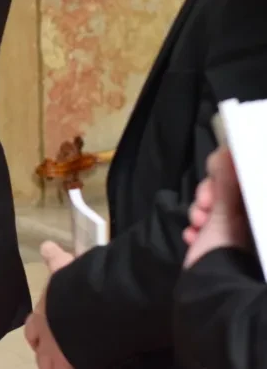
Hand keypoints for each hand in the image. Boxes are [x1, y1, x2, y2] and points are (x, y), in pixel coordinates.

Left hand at [24, 246, 74, 368]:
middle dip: (45, 354)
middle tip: (52, 356)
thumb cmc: (76, 286)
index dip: (36, 332)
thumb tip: (47, 246)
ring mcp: (62, 358)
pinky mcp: (78, 366)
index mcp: (42, 316)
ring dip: (57, 366)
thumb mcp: (64, 268)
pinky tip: (84, 364)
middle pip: (40, 354)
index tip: (40, 335)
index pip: (32, 329)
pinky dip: (78, 366)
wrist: (96, 307)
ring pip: (52, 368)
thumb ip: (55, 259)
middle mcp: (48, 340)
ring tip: (65, 365)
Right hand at [184, 146, 250, 266]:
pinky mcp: (226, 250)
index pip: (245, 180)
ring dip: (201, 214)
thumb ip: (226, 181)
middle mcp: (253, 223)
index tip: (212, 182)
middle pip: (232, 194)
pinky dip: (201, 230)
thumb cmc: (227, 254)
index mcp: (256, 213)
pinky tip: (192, 237)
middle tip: (201, 207)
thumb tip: (226, 150)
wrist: (213, 299)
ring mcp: (242, 238)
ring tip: (194, 227)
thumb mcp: (225, 214)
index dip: (227, 175)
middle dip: (210, 196)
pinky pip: (212, 230)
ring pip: (219, 211)